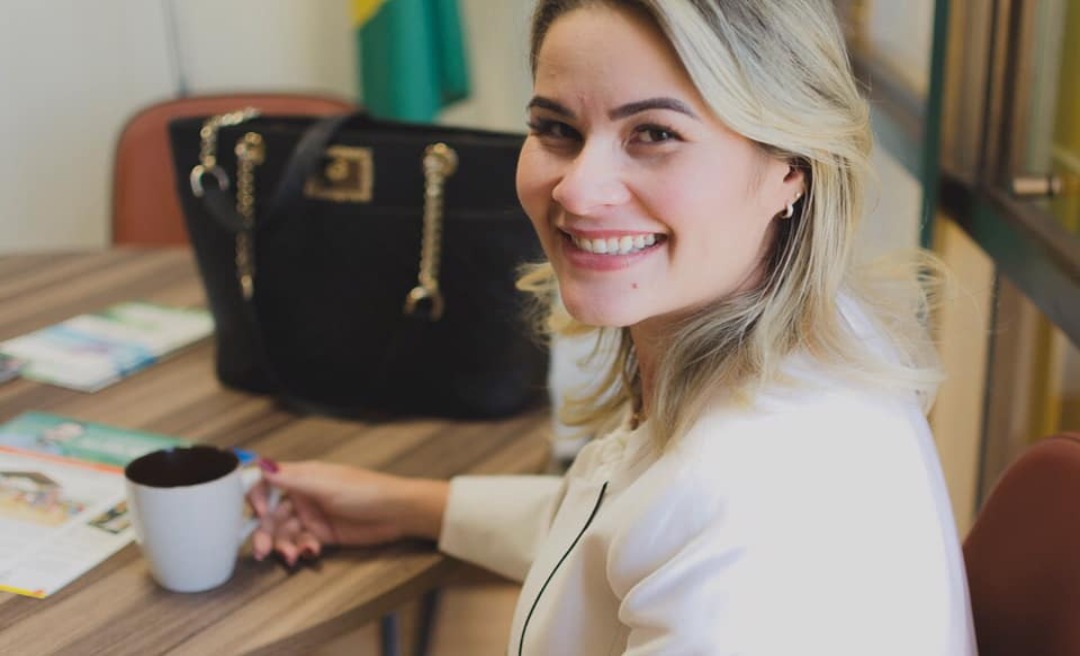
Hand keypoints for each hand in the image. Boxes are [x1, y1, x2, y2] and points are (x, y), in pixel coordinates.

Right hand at [248, 459, 448, 565]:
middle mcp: (302, 496)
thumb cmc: (365, 490)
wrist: (397, 512)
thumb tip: (260, 464)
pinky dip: (301, 549)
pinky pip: (301, 542)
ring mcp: (312, 516)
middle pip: (271, 514)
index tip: (259, 512)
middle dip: (265, 532)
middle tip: (261, 551)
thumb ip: (292, 479)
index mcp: (302, 477)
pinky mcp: (322, 534)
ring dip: (282, 545)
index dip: (256, 496)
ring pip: (284, 532)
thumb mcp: (326, 484)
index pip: (266, 482)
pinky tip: (310, 552)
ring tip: (292, 556)